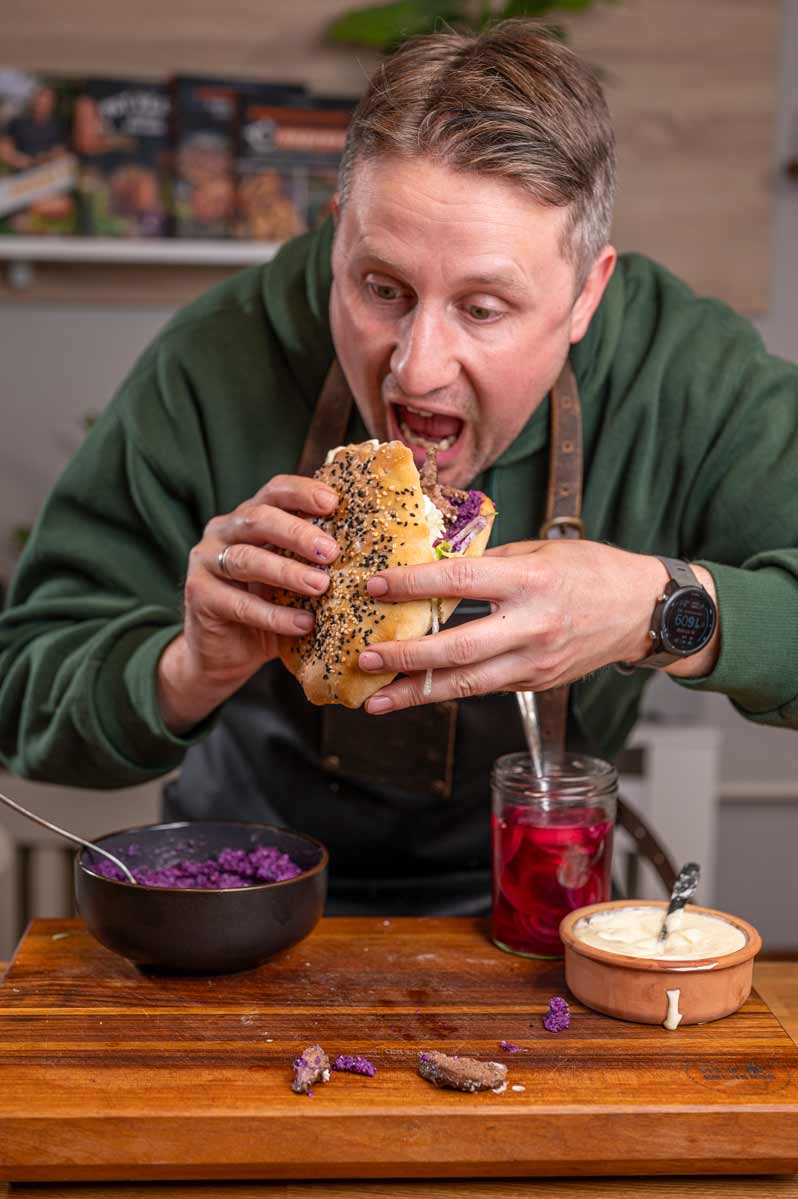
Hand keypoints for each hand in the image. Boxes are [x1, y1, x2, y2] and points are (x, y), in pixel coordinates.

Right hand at [158, 475, 338, 730]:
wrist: (224, 654)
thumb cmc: (271, 608)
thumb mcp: (294, 580)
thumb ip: (317, 560)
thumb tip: (377, 549)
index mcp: (250, 518)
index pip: (274, 490)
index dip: (302, 492)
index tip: (334, 502)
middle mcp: (224, 531)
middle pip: (258, 518)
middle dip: (297, 532)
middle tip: (331, 551)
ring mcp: (206, 562)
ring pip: (245, 558)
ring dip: (287, 571)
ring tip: (321, 586)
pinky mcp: (199, 596)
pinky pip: (239, 603)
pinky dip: (274, 615)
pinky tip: (303, 625)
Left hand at [357, 540, 670, 713]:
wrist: (643, 610)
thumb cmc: (591, 571)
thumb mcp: (541, 550)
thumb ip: (489, 560)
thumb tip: (434, 564)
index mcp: (530, 581)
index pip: (460, 580)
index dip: (413, 585)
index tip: (376, 586)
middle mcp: (532, 625)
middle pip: (458, 648)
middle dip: (406, 657)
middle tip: (366, 659)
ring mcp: (535, 662)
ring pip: (467, 684)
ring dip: (417, 693)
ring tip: (376, 699)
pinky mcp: (537, 684)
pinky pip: (484, 688)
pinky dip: (447, 692)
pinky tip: (416, 693)